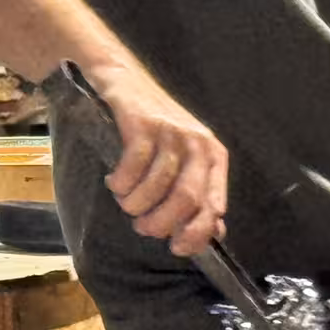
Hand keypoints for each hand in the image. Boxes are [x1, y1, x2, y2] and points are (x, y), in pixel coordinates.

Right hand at [91, 65, 228, 257]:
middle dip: (160, 223)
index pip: (213, 205)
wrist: (125, 81)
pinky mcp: (143, 124)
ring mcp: (171, 132)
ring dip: (136, 204)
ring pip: (156, 186)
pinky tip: (115, 182)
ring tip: (126, 203)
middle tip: (143, 227)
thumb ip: (199, 192)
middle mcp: (197, 143)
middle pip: (185, 199)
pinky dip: (121, 183)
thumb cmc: (156, 129)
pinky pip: (133, 167)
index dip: (196, 233)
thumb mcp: (184, 158)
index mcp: (213, 156)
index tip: (177, 247)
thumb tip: (214, 232)